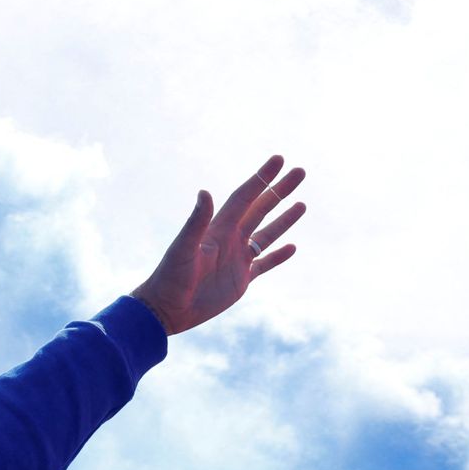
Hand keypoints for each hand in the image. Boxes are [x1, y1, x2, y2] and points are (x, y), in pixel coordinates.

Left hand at [132, 155, 307, 334]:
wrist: (166, 309)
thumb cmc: (170, 277)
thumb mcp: (183, 248)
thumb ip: (196, 222)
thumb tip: (205, 191)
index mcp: (217, 229)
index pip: (244, 197)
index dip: (261, 178)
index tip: (278, 160)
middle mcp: (229, 240)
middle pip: (260, 209)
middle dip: (279, 191)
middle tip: (300, 172)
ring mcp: (237, 259)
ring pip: (266, 234)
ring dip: (284, 219)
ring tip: (302, 204)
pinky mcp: (241, 280)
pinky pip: (265, 264)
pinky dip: (278, 256)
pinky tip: (292, 247)